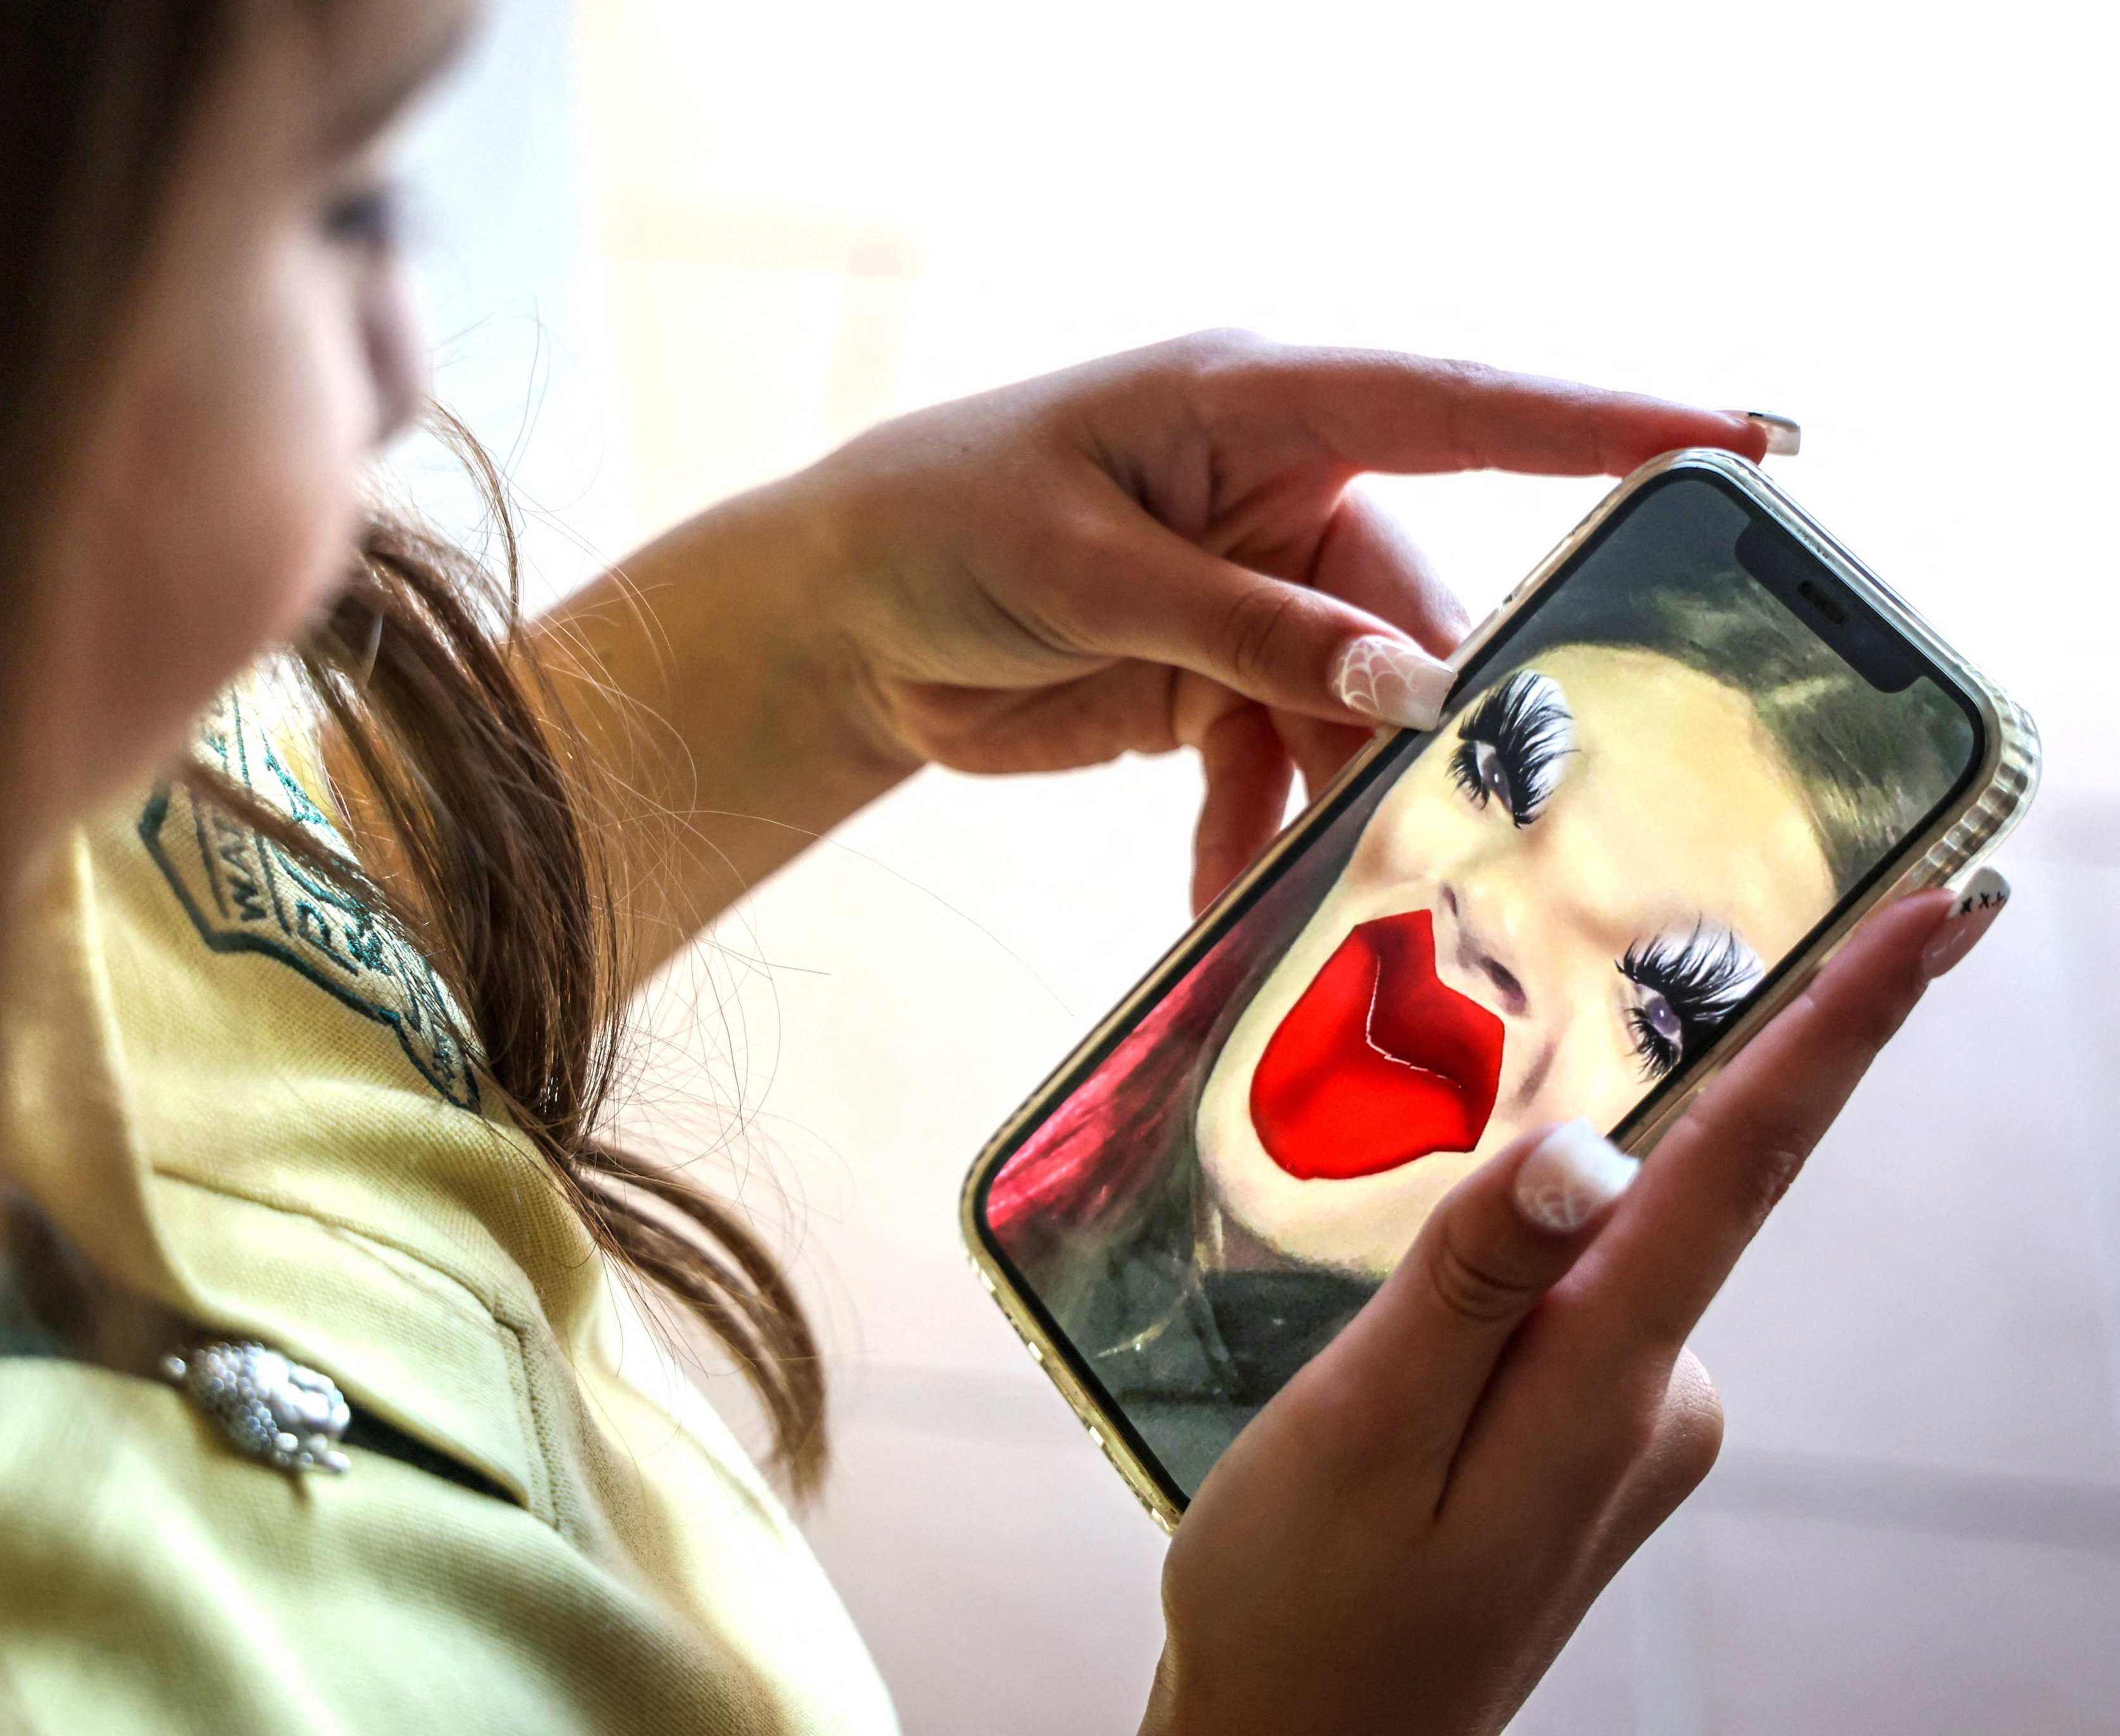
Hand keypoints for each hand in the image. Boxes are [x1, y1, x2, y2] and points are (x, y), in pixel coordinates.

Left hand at [802, 332, 1775, 908]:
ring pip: (1358, 716)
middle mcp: (1280, 498)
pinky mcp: (1213, 685)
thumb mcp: (1089, 567)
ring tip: (1359, 903)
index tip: (1736, 447)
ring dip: (1351, 808)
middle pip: (1420, 614)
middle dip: (1454, 722)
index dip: (1601, 427)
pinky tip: (1227, 901)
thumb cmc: (943, 527)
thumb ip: (1248, 628)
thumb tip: (1410, 687)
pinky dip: (1259, 840)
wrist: (839, 616)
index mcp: (1260, 408)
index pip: (1460, 411)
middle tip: (1504, 822)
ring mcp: (1254, 600)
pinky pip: (1278, 772)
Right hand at [1138, 883, 2008, 1735]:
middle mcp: (1656, 1400)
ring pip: (1590, 1257)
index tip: (1943, 913)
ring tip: (1364, 1369)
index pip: (1741, 1170)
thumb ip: (1467, 1281)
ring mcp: (1631, 1431)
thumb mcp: (1355, 1430)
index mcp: (1603, 1386)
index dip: (1843, 1029)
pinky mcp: (1588, 1446)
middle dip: (1600, 1132)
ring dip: (1501, 1248)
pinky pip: (1563, 1311)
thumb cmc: (1306, 1611)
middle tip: (1495, 1169)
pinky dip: (1496, 1294)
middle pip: (1660, 1195)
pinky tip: (1396, 1378)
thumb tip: (1586, 1150)